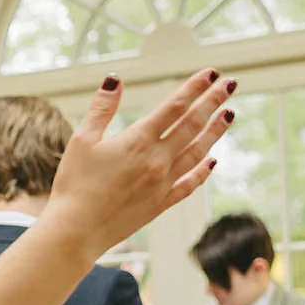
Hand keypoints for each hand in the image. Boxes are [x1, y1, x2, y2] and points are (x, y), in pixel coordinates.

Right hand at [42, 69, 234, 263]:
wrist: (76, 231)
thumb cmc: (73, 185)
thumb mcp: (81, 140)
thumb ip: (101, 109)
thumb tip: (114, 79)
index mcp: (138, 140)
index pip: (174, 107)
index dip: (194, 87)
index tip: (211, 73)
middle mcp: (157, 160)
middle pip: (193, 125)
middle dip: (213, 102)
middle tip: (231, 84)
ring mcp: (162, 183)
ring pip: (197, 152)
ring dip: (215, 132)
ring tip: (229, 115)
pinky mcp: (160, 204)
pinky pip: (189, 184)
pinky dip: (203, 171)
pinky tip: (212, 161)